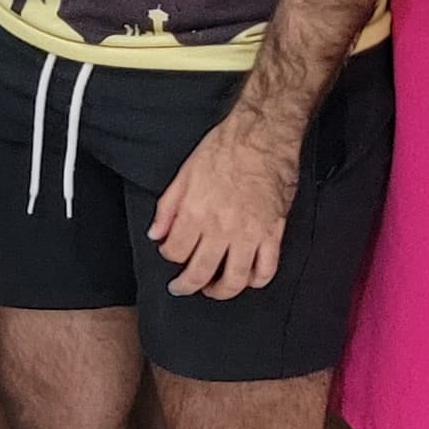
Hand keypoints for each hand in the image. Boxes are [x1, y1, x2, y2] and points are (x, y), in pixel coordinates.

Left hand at [146, 110, 297, 297]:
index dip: (169, 255)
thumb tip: (155, 234)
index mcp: (195, 213)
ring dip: (221, 291)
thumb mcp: (184, 174)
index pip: (175, 251)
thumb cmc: (223, 149)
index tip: (170, 252)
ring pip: (234, 279)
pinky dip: (257, 280)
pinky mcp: (273, 233)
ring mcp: (250, 233)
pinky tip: (248, 279)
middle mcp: (221, 228)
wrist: (262, 136)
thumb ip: (167, 207)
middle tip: (182, 287)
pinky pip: (266, 268)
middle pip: (201, 272)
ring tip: (213, 290)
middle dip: (187, 285)